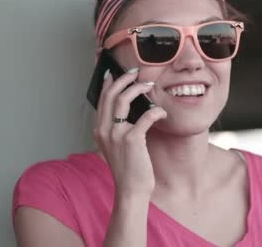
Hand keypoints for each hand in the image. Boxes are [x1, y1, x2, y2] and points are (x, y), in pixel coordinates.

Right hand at [93, 68, 166, 197]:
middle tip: (136, 73)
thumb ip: (118, 127)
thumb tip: (129, 106)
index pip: (102, 100)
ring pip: (123, 100)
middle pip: (111, 95)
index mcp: (99, 130)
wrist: (131, 189)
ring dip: (137, 89)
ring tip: (149, 85)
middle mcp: (104, 130)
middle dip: (124, 79)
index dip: (108, 83)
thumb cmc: (128, 166)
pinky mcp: (131, 140)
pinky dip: (155, 111)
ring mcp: (116, 134)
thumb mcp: (117, 144)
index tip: (114, 72)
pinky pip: (145, 117)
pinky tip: (162, 112)